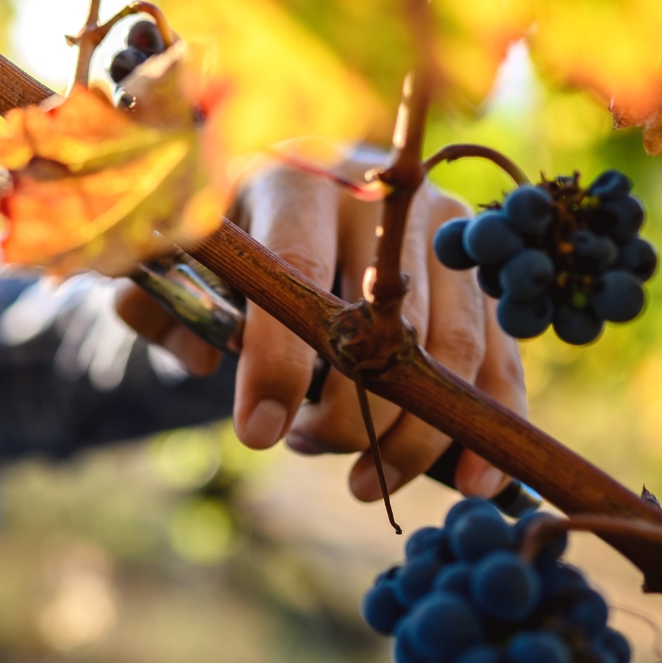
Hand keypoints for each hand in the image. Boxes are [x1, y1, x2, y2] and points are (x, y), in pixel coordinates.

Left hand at [116, 159, 525, 502]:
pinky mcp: (479, 268)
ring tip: (365, 482)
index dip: (280, 362)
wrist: (307, 180)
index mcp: (297, 183)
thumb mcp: (183, 256)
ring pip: (451, 348)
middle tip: (306, 448)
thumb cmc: (237, 233)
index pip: (300, 275)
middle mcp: (382, 201)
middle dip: (350, 414)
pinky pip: (501, 354)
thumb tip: (200, 360)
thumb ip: (161, 306)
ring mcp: (444, 228)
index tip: (259, 435)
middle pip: (384, 325)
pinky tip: (474, 481)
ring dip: (414, 435)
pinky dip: (492, 420)